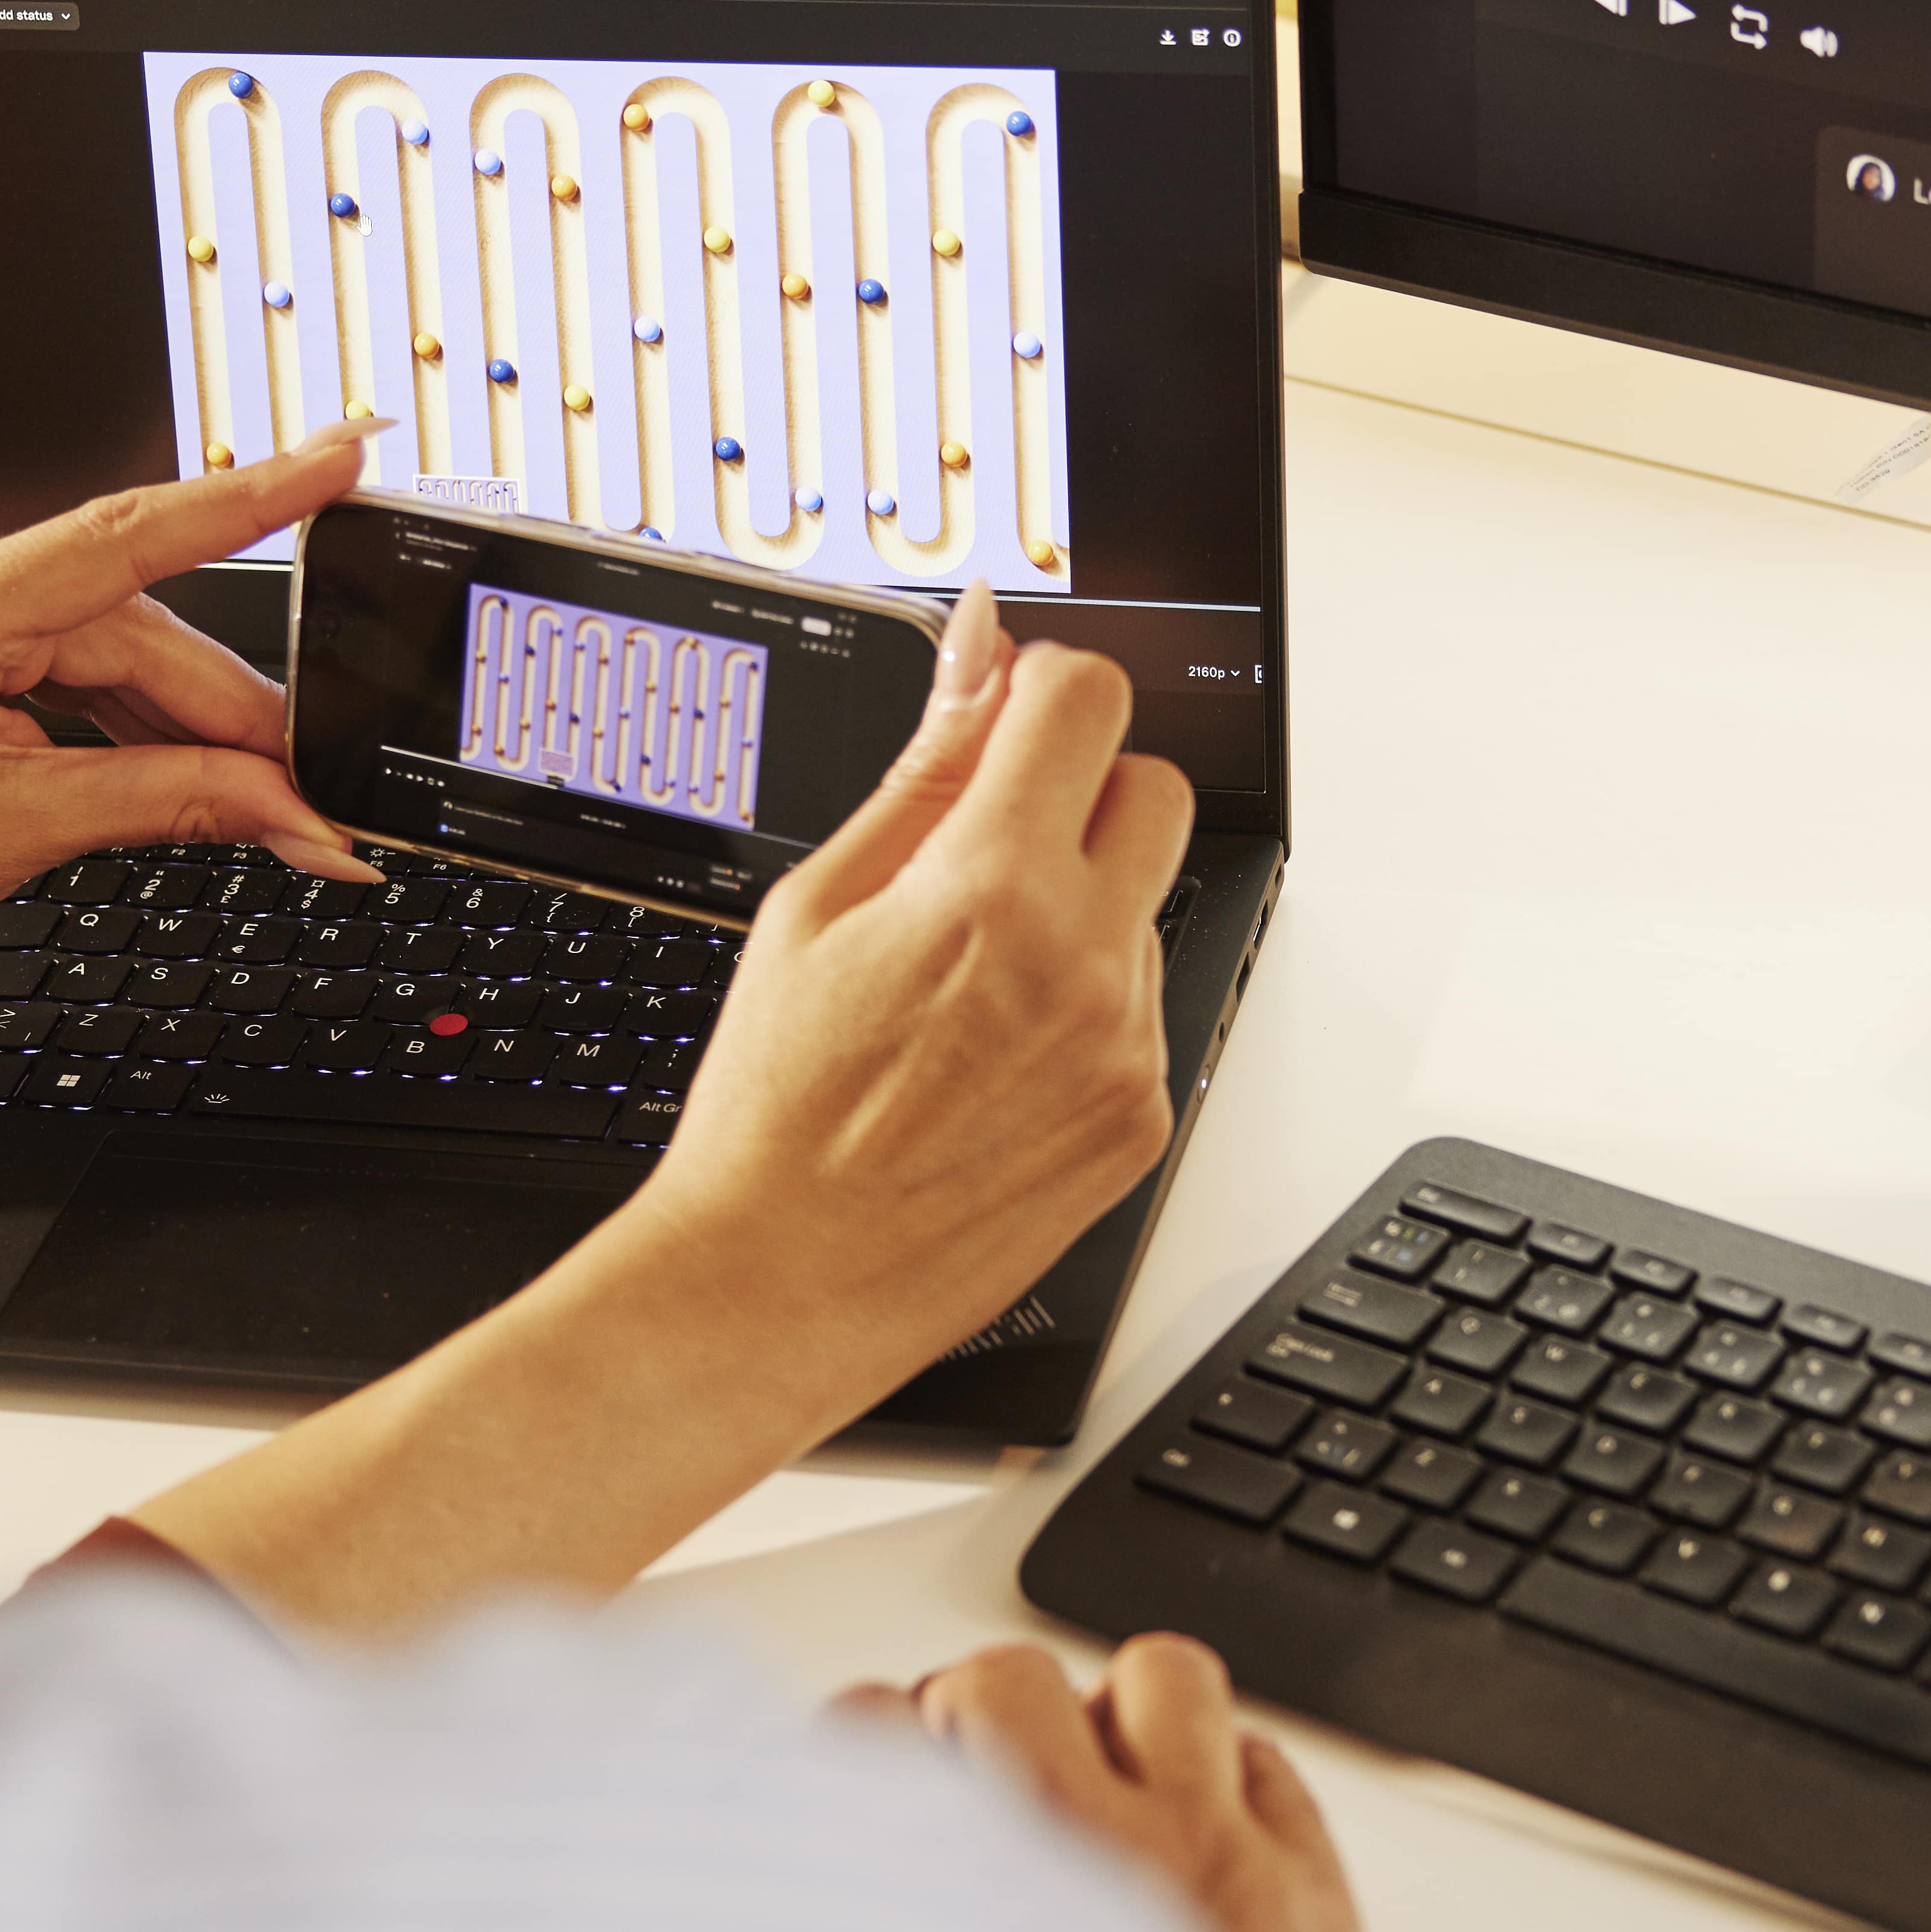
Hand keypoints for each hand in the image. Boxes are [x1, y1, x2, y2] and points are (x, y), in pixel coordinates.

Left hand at [0, 424, 387, 1008]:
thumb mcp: (23, 831)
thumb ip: (179, 802)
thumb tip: (294, 812)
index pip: (125, 536)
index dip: (248, 498)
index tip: (334, 457)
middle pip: (131, 624)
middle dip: (225, 710)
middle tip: (310, 782)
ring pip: (108, 646)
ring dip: (182, 721)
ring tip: (257, 793)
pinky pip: (67, 660)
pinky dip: (127, 717)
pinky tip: (182, 764)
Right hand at [613, 586, 1188, 1391]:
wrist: (782, 1280)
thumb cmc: (776, 1103)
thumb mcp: (819, 906)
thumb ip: (925, 770)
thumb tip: (980, 651)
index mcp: (991, 887)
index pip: (1088, 701)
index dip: (1039, 694)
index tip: (1002, 727)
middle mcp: (1084, 961)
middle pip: (1154, 790)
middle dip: (1081, 792)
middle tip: (986, 852)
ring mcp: (1127, 1047)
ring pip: (1143, 907)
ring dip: (1077, 912)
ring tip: (961, 993)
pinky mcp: (1142, 1119)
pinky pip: (1142, 1010)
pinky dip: (1082, 1009)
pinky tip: (990, 1058)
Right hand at [848, 1636, 1402, 1931]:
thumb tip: (834, 1929)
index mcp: (988, 1908)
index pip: (876, 1740)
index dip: (857, 1740)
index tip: (857, 1767)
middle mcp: (1101, 1857)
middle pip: (1007, 1683)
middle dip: (975, 1705)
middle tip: (974, 1761)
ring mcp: (1223, 1859)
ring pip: (1161, 1679)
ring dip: (1120, 1709)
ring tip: (1105, 1773)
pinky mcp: (1314, 1888)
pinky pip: (1267, 1758)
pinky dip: (1228, 1773)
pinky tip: (1200, 1829)